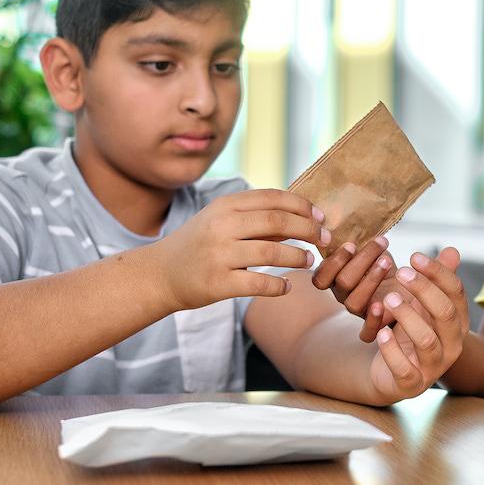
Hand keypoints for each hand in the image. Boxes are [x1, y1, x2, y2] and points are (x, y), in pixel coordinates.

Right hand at [150, 189, 329, 309]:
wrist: (159, 274)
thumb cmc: (199, 245)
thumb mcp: (223, 222)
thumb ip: (258, 219)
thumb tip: (303, 218)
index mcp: (225, 206)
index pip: (272, 198)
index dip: (302, 206)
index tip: (321, 216)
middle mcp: (221, 226)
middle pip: (277, 221)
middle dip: (308, 229)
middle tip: (324, 239)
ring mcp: (218, 255)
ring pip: (271, 252)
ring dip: (298, 256)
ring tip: (309, 260)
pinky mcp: (217, 283)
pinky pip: (258, 283)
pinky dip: (278, 285)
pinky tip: (286, 287)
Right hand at [312, 236, 410, 341]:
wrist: (410, 288)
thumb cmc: (386, 265)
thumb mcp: (373, 248)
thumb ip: (363, 239)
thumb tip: (358, 210)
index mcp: (336, 278)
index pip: (320, 278)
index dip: (334, 261)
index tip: (353, 244)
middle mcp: (343, 296)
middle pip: (342, 283)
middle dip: (362, 260)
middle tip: (380, 244)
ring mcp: (359, 312)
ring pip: (354, 302)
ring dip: (371, 278)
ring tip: (387, 262)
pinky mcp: (376, 327)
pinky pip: (366, 333)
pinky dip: (373, 319)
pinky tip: (382, 302)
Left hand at [367, 247, 467, 402]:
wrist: (393, 374)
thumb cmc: (411, 332)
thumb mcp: (423, 305)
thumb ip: (436, 280)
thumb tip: (452, 250)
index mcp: (458, 321)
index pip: (456, 292)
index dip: (438, 272)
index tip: (414, 256)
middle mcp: (452, 344)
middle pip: (446, 313)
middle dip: (424, 290)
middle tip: (401, 272)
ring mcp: (434, 367)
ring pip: (427, 340)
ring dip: (407, 316)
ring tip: (388, 298)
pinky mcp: (412, 384)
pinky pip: (405, 369)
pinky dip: (391, 350)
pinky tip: (380, 332)